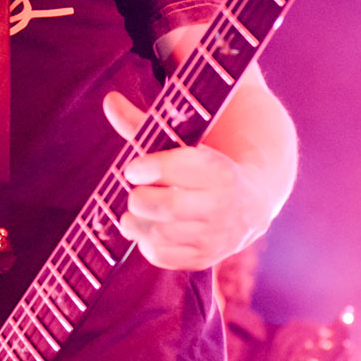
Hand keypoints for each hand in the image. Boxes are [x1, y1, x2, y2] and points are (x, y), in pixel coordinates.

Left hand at [103, 91, 269, 269]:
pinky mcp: (203, 259)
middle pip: (166, 206)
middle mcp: (222, 207)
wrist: (251, 203)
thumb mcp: (184, 142)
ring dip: (136, 221)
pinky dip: (145, 242)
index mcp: (221, 171)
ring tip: (135, 209)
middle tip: (134, 191)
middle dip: (139, 197)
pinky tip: (148, 227)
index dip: (148, 168)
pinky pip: (161, 256)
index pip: (179, 169)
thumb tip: (109, 100)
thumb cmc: (205, 166)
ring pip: (159, 234)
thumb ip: (144, 123)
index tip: (134, 167)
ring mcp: (214, 238)